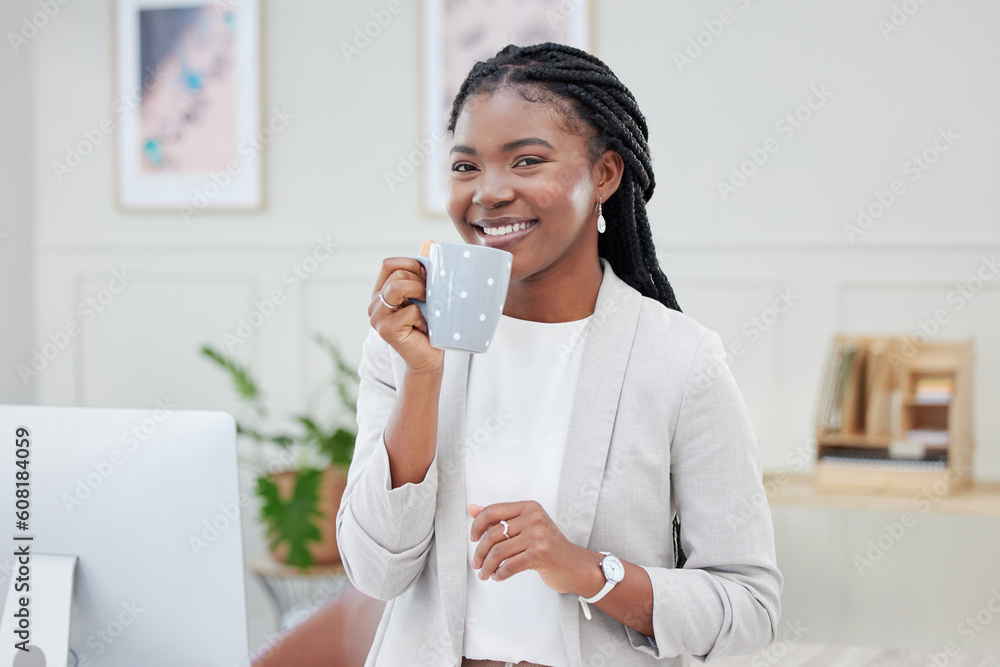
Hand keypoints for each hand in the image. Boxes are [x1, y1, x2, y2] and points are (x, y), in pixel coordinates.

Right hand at [368, 239, 443, 375]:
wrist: (428, 359)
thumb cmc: (428, 327)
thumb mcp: (426, 294)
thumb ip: (423, 271)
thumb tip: (428, 242)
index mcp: (381, 292)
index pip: (389, 264)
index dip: (411, 264)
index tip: (427, 277)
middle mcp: (375, 304)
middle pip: (397, 274)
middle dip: (420, 282)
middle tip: (430, 298)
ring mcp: (377, 318)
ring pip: (398, 286)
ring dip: (420, 294)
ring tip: (427, 308)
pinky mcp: (386, 330)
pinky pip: (410, 311)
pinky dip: (423, 318)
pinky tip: (423, 329)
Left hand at [468, 501, 602, 595]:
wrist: (575, 565)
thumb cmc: (548, 546)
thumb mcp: (526, 526)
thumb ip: (500, 517)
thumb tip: (472, 509)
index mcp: (528, 507)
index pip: (492, 511)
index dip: (477, 526)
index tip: (473, 538)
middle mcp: (534, 518)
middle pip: (493, 533)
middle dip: (480, 552)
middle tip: (477, 563)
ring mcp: (538, 536)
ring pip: (498, 551)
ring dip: (487, 566)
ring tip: (485, 573)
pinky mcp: (540, 555)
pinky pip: (509, 566)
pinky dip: (499, 574)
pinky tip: (498, 576)